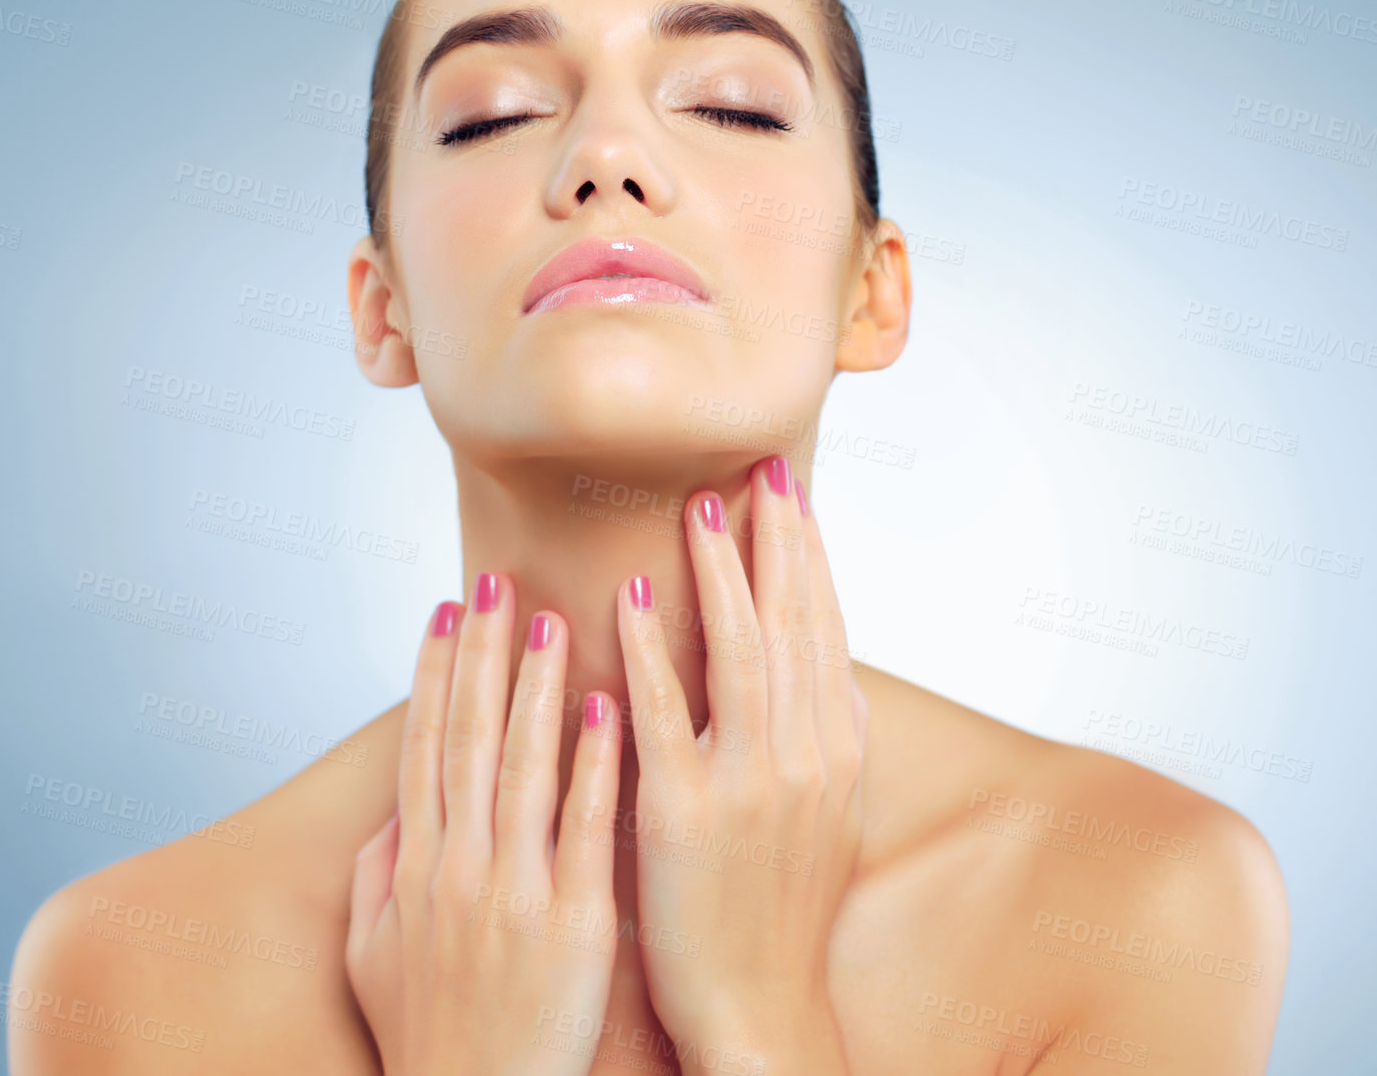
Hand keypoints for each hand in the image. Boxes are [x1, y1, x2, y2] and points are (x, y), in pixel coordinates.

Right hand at [345, 577, 623, 1075]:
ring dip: (534, 686)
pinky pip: (583, 828)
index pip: (425, 745)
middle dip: (481, 653)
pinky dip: (591, 764)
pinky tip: (605, 707)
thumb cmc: (429, 1038)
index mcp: (416, 866)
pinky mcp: (571, 923)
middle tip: (495, 580)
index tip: (445, 610)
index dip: (433, 673)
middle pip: (468, 736)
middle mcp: (459, 865)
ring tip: (550, 617)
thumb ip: (378, 877)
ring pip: (521, 765)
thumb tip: (387, 815)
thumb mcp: (372, 956)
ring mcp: (513, 891)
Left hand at [614, 456, 868, 1072]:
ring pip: (742, 651)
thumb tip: (835, 667)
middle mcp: (805, 754)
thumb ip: (832, 733)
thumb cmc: (784, 905)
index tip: (788, 489)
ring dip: (720, 572)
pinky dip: (652, 650)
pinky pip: (667, 714)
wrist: (759, 1003)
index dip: (806, 550)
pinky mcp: (687, 813)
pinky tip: (634, 597)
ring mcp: (750, 783)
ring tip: (698, 509)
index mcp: (836, 746)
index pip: (824, 623)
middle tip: (754, 467)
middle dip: (773, 538)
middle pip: (792, 620)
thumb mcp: (830, 813)